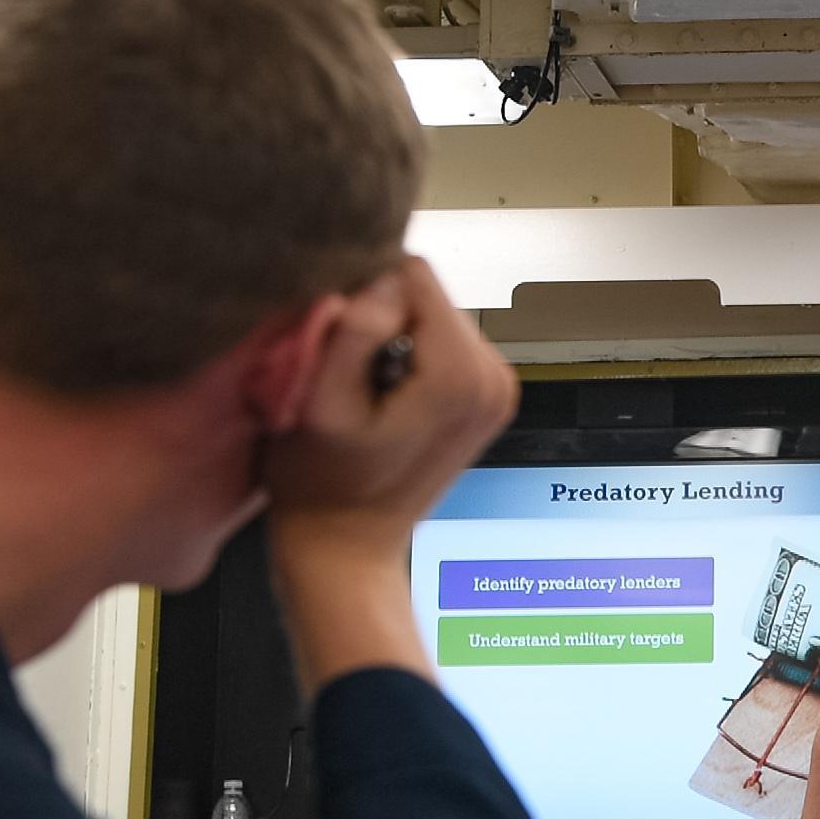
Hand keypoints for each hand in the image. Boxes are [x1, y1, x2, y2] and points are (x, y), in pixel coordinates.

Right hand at [262, 257, 517, 567]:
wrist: (347, 544)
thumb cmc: (321, 484)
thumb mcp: (320, 405)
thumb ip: (354, 333)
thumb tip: (380, 280)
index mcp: (462, 374)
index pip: (412, 274)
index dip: (363, 297)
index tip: (341, 345)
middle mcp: (495, 376)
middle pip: (427, 294)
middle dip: (381, 321)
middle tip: (350, 377)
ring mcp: (499, 386)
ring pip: (432, 314)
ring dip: (392, 340)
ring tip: (366, 393)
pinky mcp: (488, 394)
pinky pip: (441, 342)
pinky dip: (407, 358)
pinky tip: (385, 399)